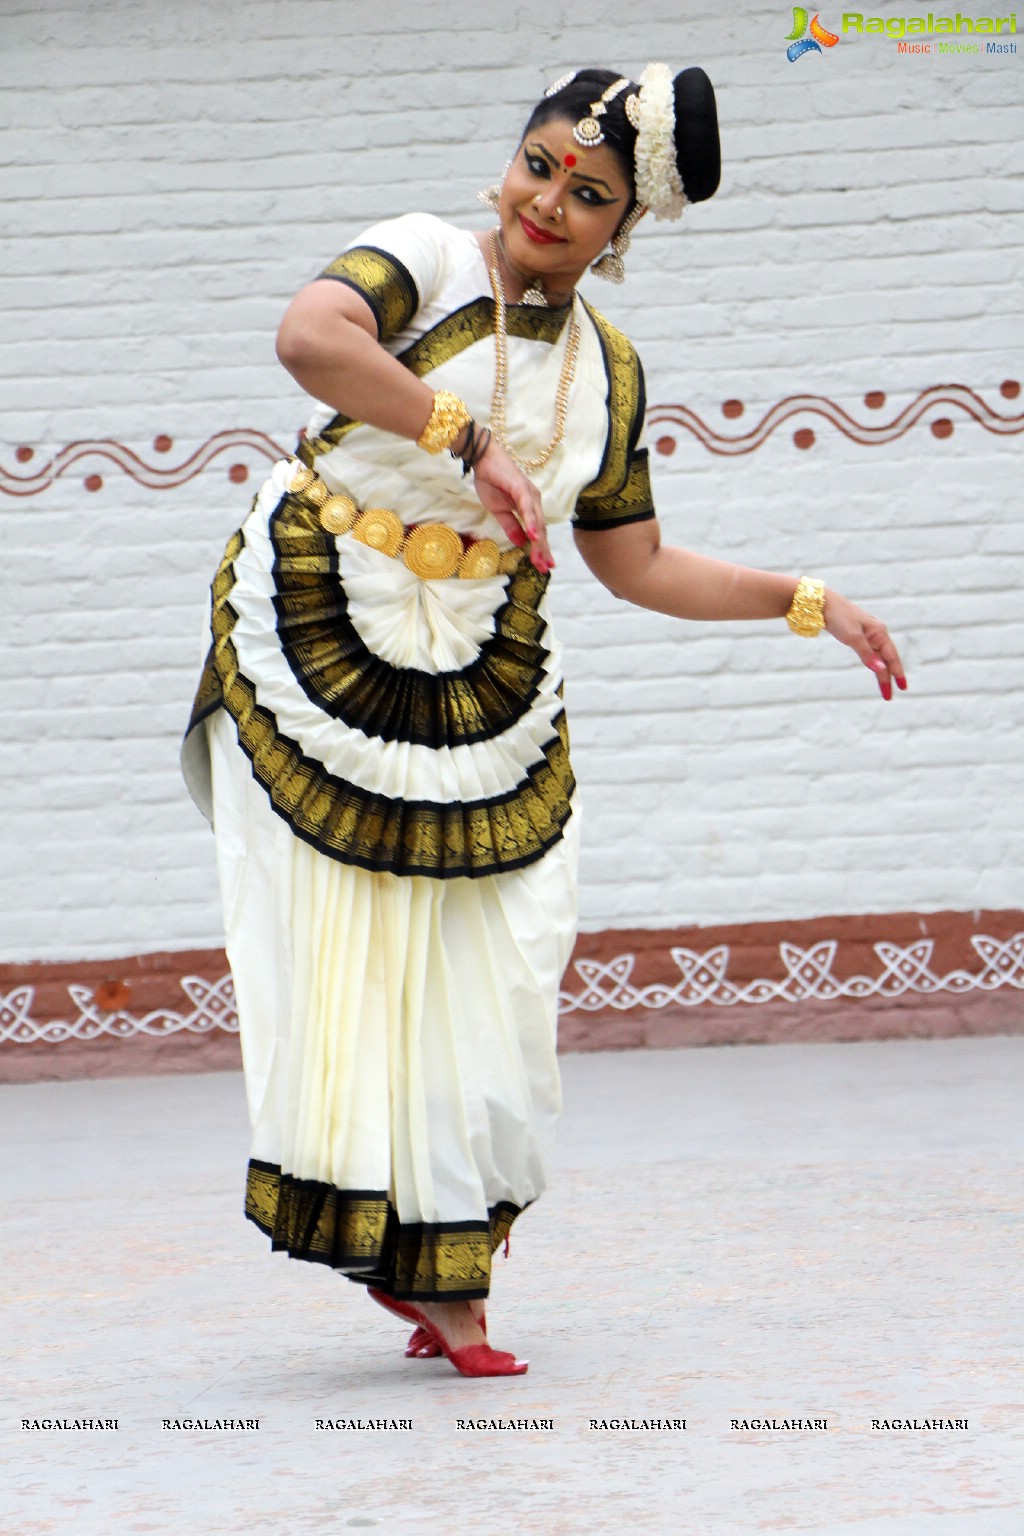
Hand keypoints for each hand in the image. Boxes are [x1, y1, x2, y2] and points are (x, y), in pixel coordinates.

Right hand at [471, 438, 553, 573]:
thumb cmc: (491, 481)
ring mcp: (529, 494)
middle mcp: (533, 501)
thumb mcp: (498, 510)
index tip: (544, 566)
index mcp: (529, 507)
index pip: (537, 532)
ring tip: (540, 559)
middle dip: (543, 551)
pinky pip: (527, 508)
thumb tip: (520, 543)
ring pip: (537, 522)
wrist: (483, 459)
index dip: (541, 550)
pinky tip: (533, 536)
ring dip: (539, 542)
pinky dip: (531, 523)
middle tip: (545, 569)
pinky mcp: (521, 488)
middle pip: (541, 530)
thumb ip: (510, 526)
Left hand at [823, 589, 906, 700]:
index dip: (897, 673)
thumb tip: (881, 670)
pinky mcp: (859, 636)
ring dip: (881, 673)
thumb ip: (867, 654)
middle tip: (889, 697)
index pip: (891, 657)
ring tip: (885, 688)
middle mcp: (877, 634)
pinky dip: (874, 663)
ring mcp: (868, 634)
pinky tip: (876, 669)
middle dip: (888, 678)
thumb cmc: (839, 617)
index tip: (903, 688)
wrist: (822, 604)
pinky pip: (871, 653)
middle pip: (886, 659)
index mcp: (879, 633)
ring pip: (878, 657)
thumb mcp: (853, 637)